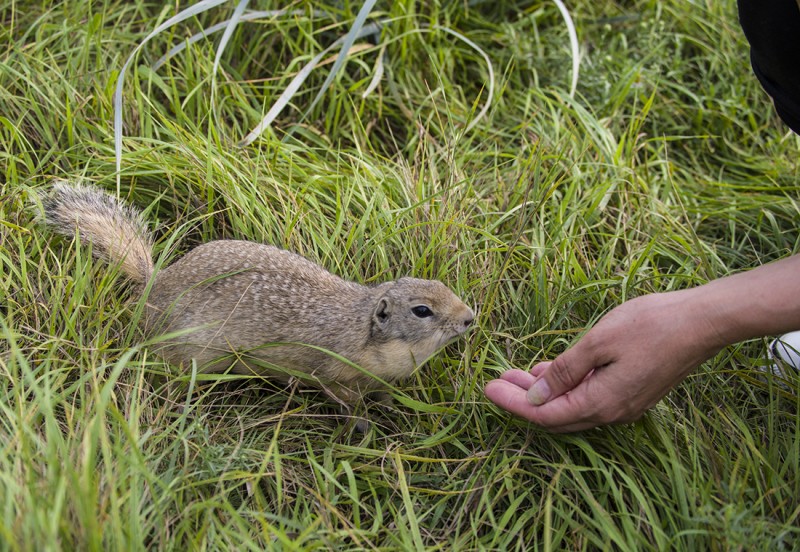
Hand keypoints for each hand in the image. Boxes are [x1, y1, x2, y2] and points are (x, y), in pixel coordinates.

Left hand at [484, 289, 725, 431]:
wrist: (703, 321)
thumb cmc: (651, 325)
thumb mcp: (598, 342)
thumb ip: (565, 371)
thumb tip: (537, 396)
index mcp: (602, 402)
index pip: (546, 415)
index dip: (514, 404)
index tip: (487, 389)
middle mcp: (613, 412)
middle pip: (557, 415)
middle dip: (524, 399)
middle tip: (496, 382)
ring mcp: (625, 403)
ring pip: (573, 405)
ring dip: (544, 391)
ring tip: (515, 374)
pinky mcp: (633, 391)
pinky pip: (590, 395)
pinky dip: (567, 385)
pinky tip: (551, 370)